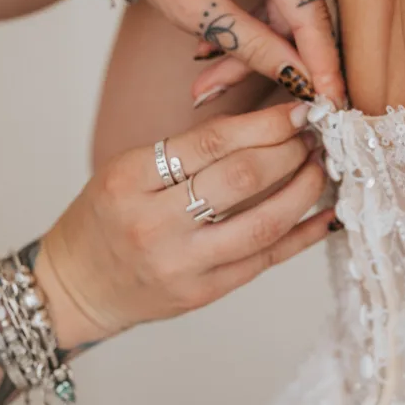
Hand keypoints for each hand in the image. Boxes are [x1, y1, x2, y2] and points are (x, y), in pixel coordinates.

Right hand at [34, 102, 336, 348]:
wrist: (77, 286)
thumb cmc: (105, 220)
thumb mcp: (126, 172)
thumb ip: (184, 154)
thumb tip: (264, 127)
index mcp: (130, 179)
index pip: (211, 142)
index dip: (264, 123)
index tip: (297, 110)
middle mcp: (155, 223)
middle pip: (241, 178)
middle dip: (289, 151)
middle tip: (313, 136)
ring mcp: (182, 263)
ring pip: (262, 223)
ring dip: (302, 190)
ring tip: (321, 168)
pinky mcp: (203, 293)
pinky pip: (265, 261)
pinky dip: (303, 236)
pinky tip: (327, 215)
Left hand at [191, 0, 340, 103]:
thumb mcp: (198, 8)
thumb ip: (252, 45)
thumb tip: (296, 81)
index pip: (312, 11)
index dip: (321, 63)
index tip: (328, 104)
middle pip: (307, 14)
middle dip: (279, 62)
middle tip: (265, 99)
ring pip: (292, 15)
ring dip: (258, 52)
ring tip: (212, 80)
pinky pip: (278, 5)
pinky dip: (253, 32)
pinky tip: (216, 52)